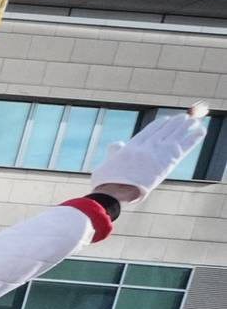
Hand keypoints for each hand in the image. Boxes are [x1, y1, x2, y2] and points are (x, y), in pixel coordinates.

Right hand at [90, 106, 209, 202]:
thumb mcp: (108, 162)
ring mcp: (157, 152)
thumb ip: (115, 151)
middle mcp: (146, 146)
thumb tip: (117, 144)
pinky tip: (201, 130)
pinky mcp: (168, 161)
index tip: (167, 120)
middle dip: (175, 123)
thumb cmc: (109, 181)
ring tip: (194, 120)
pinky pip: (185, 145)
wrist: (116, 190)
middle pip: (165, 130)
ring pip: (176, 134)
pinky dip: (194, 137)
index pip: (151, 130)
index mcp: (133, 145)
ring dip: (186, 126)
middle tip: (184, 118)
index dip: (161, 124)